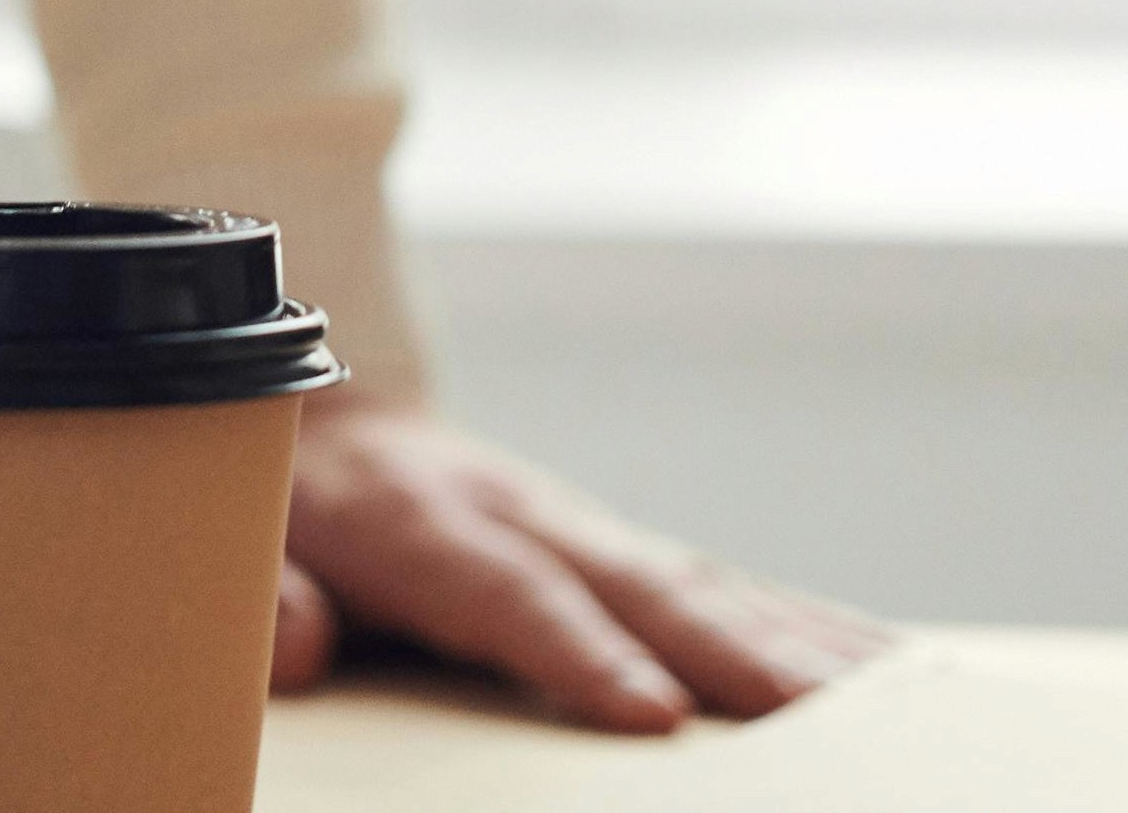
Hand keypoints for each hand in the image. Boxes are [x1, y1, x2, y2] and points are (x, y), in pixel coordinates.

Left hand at [275, 392, 891, 733]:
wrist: (323, 409)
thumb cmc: (277, 500)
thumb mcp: (236, 537)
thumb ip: (262, 592)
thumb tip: (299, 647)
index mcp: (422, 520)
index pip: (509, 593)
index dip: (578, 653)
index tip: (650, 715)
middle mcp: (524, 511)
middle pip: (641, 585)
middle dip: (733, 653)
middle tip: (819, 717)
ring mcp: (585, 526)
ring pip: (705, 583)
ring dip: (797, 643)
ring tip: (891, 700)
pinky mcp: (622, 551)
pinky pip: (725, 589)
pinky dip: (809, 626)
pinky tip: (884, 667)